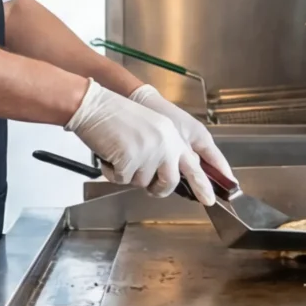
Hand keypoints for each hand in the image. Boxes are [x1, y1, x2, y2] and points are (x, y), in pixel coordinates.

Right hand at [64, 80, 196, 194]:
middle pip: (170, 182)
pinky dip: (112, 172)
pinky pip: (122, 180)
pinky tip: (109, 154)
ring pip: (142, 183)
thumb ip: (165, 149)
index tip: (210, 200)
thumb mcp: (152, 128)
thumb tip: (169, 175)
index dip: (203, 185)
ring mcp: (149, 152)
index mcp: (172, 136)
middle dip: (159, 190)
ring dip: (129, 174)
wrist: (94, 105)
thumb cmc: (116, 117)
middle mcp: (165, 143)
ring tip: (120, 153)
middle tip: (150, 188)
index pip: (194, 165)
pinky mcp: (130, 159)